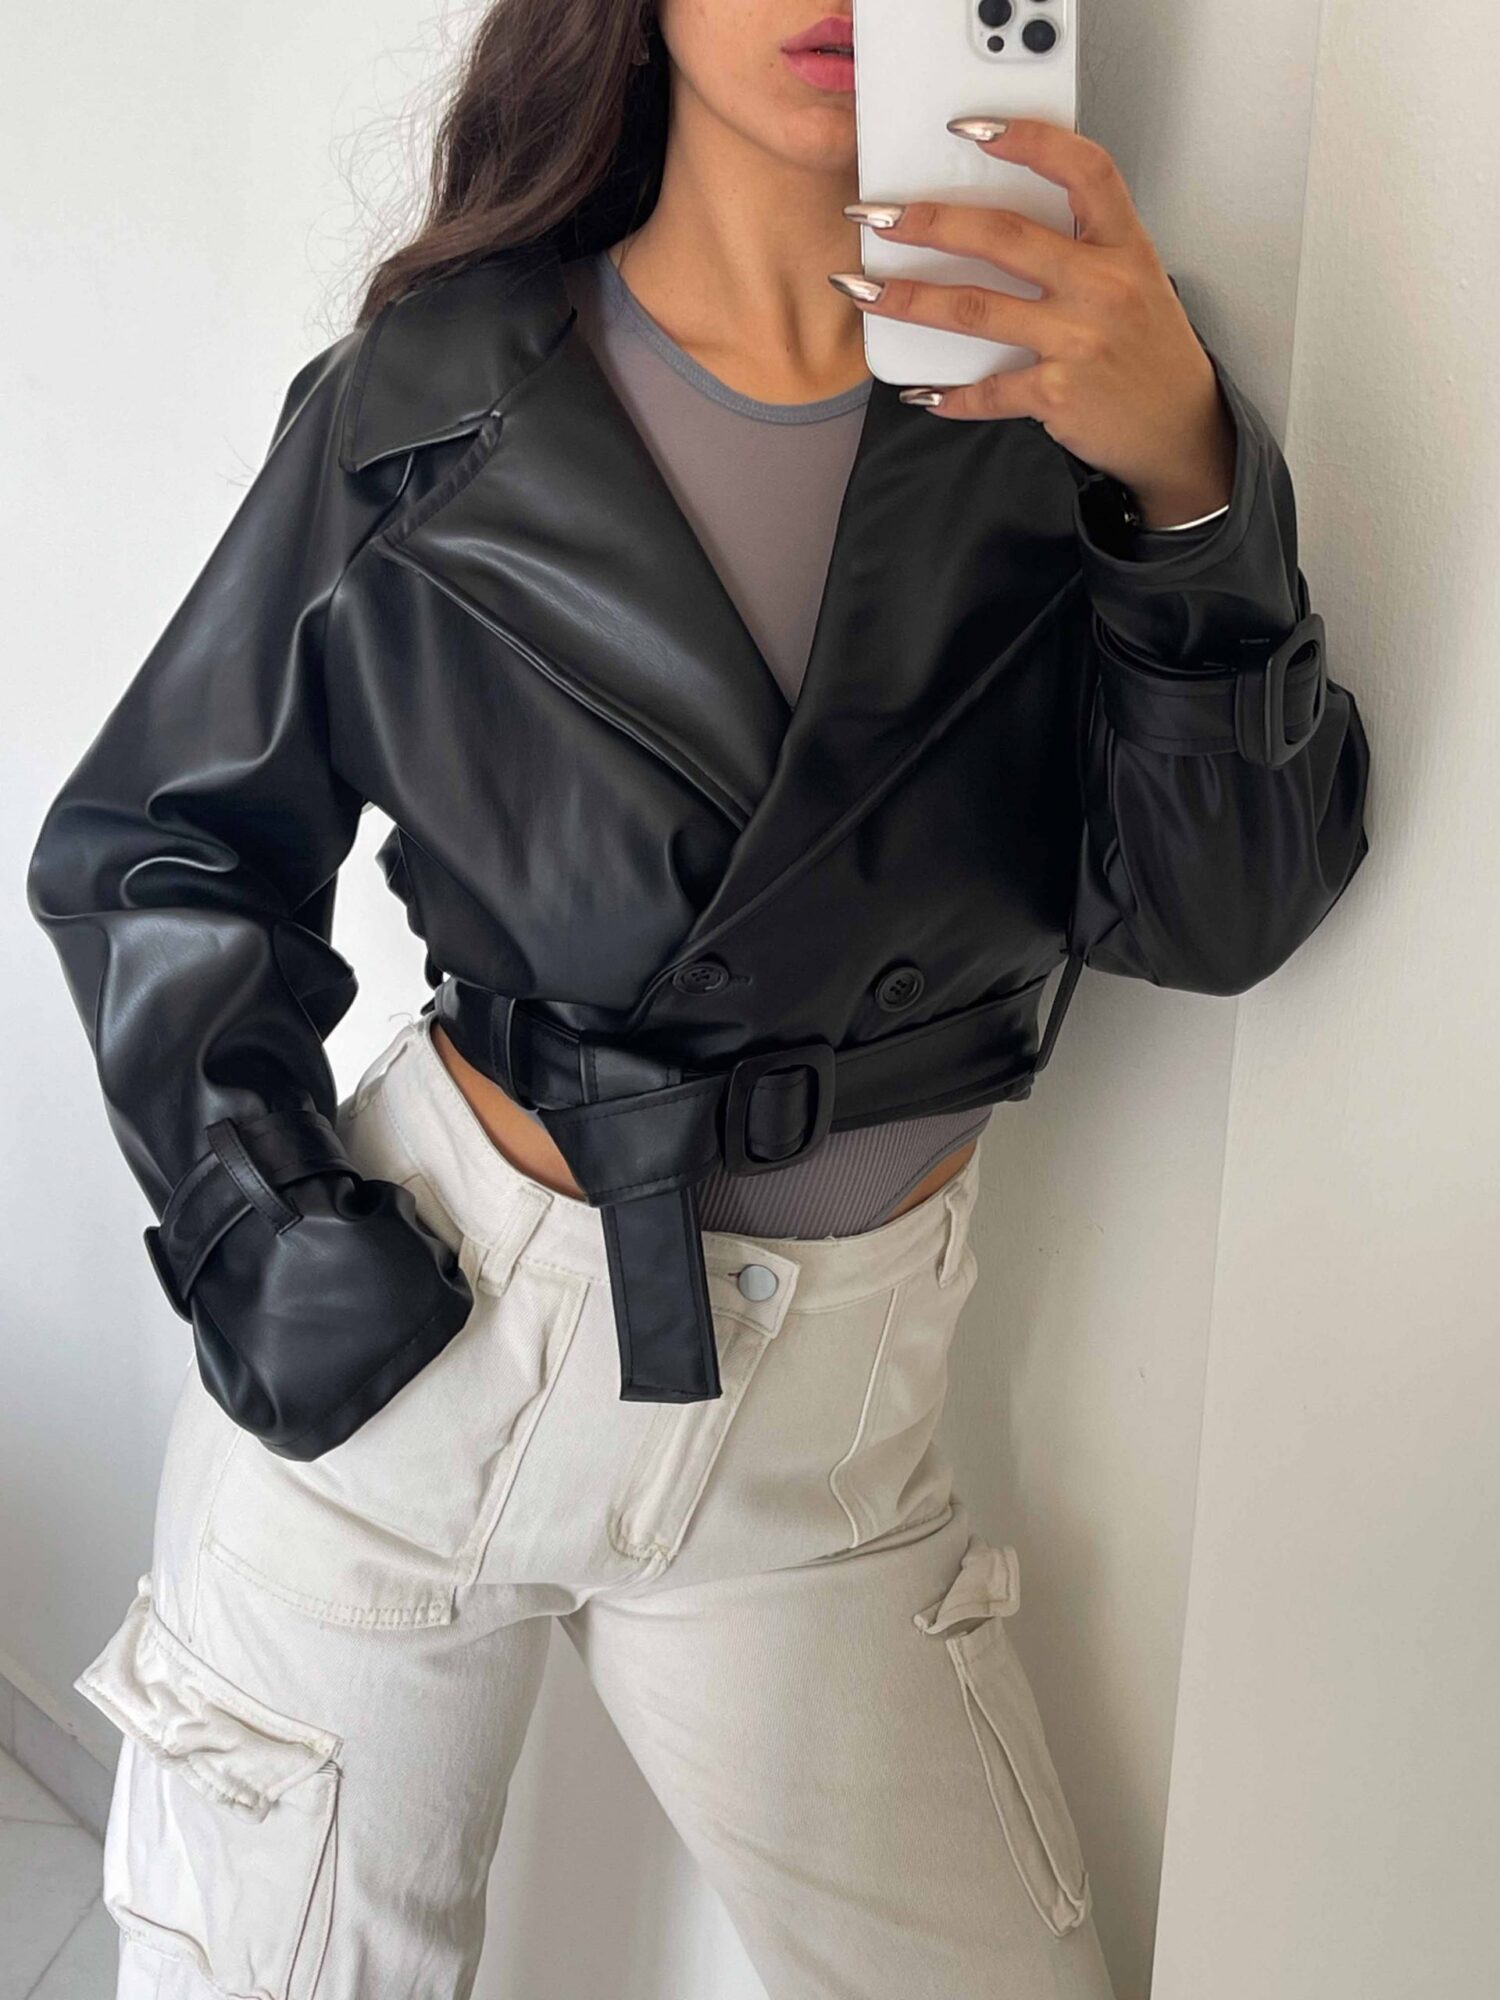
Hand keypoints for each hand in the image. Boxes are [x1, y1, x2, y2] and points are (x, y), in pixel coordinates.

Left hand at [831, 117, 1235, 528]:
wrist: (1180, 430)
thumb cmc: (1149, 353)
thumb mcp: (1135, 282)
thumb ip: (1081, 250)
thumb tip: (996, 230)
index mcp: (1124, 246)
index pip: (1083, 169)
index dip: (1028, 140)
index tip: (971, 130)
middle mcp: (1103, 286)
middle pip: (1003, 236)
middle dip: (929, 222)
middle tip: (878, 217)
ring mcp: (1079, 340)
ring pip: (976, 309)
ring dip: (909, 299)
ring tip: (864, 291)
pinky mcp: (1058, 394)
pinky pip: (988, 390)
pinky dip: (951, 396)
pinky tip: (924, 394)